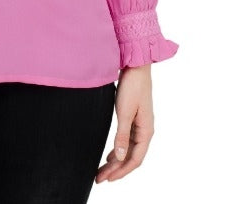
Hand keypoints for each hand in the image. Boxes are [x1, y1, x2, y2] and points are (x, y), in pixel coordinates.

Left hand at [96, 64, 153, 183]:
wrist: (135, 66)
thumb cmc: (132, 87)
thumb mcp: (125, 112)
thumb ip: (122, 135)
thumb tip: (119, 157)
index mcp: (146, 131)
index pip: (135, 159)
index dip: (121, 171)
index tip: (107, 179)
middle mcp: (145, 130)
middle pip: (131, 156)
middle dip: (116, 169)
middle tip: (99, 178)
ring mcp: (140, 124)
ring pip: (128, 149)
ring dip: (116, 160)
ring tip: (103, 170)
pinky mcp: (134, 118)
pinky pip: (127, 140)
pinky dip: (118, 149)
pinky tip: (110, 154)